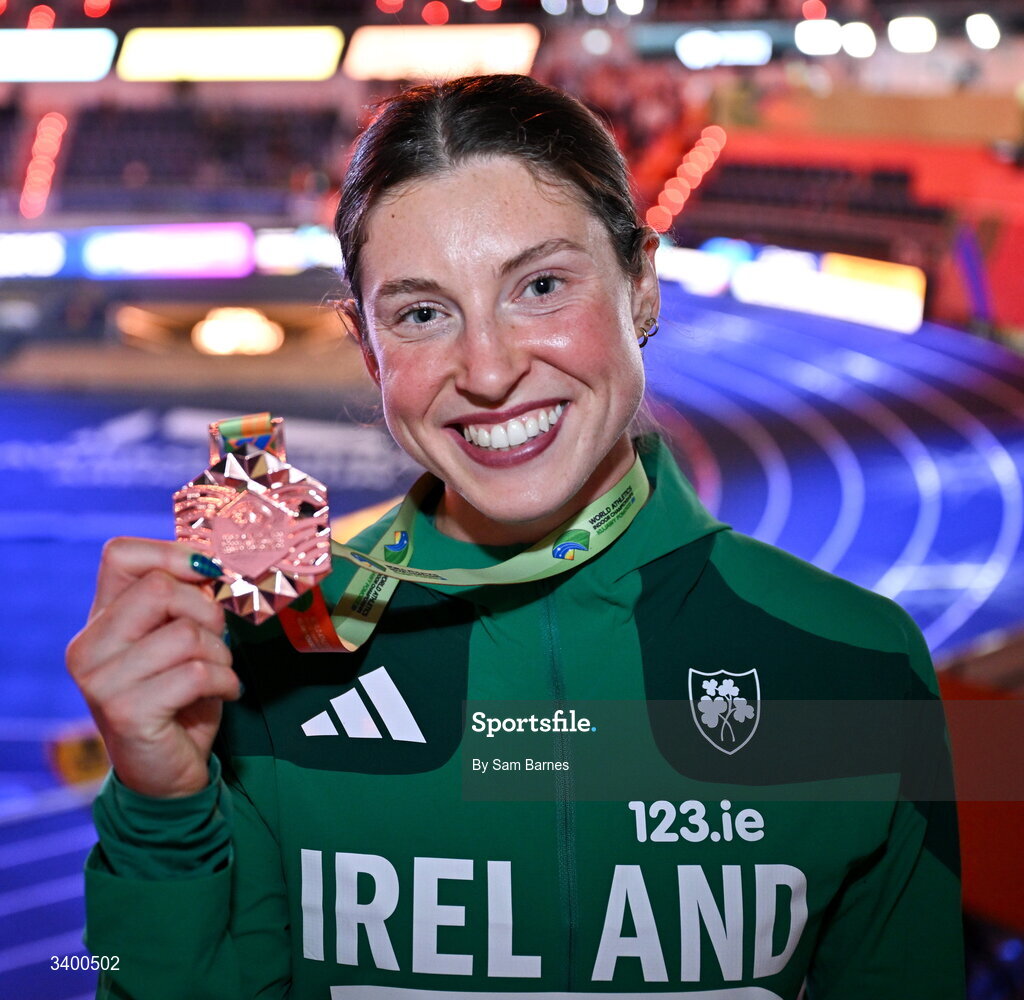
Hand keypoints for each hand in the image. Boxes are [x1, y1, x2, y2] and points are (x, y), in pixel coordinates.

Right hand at [66, 538, 240, 797]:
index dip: (173, 553)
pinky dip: (226, 681)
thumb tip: (217, 564)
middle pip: (160, 587)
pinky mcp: (127, 712)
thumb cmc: (180, 696)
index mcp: (100, 619)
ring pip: (187, 633)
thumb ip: (187, 600)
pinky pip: (197, 673)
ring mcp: (102, 681)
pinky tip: (225, 693)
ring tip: (220, 672)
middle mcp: (89, 646)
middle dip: (207, 610)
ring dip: (222, 653)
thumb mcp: (181, 638)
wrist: (168, 771)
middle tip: (218, 638)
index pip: (121, 555)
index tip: (210, 574)